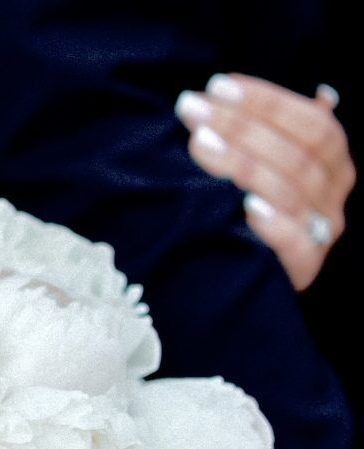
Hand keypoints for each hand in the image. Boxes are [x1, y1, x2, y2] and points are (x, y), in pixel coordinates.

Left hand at [175, 73, 355, 290]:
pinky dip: (272, 224)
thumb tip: (322, 94)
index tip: (219, 86)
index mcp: (333, 165)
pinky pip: (294, 244)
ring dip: (242, 164)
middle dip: (241, 125)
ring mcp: (321, 234)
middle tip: (192, 108)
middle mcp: (333, 196)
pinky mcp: (303, 269)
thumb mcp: (264, 169)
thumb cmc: (249, 215)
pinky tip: (244, 207)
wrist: (243, 285)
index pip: (313, 123)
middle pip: (297, 154)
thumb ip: (279, 135)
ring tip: (199, 142)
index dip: (268, 101)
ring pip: (289, 191)